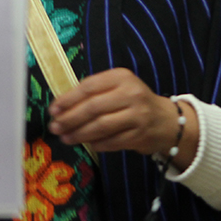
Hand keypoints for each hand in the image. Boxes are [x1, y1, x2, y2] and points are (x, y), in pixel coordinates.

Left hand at [47, 68, 196, 166]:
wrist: (167, 120)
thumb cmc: (133, 102)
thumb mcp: (117, 88)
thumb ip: (93, 93)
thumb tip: (61, 107)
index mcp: (121, 77)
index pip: (89, 86)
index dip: (68, 99)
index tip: (53, 109)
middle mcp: (131, 94)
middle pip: (93, 107)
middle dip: (70, 118)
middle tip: (55, 126)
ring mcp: (138, 115)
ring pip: (101, 126)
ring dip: (79, 133)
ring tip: (65, 137)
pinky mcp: (140, 135)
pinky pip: (112, 141)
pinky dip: (96, 143)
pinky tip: (86, 143)